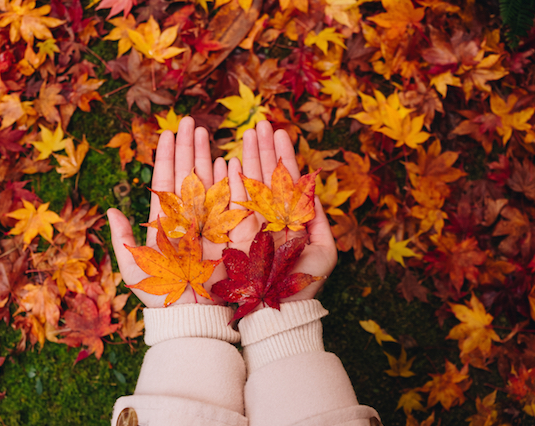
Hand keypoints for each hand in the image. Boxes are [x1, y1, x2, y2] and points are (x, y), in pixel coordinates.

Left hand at [108, 117, 227, 307]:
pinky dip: (227, 179)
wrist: (190, 315)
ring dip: (205, 155)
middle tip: (189, 120)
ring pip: (206, 180)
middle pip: (186, 173)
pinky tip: (227, 160)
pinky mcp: (226, 231)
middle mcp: (186, 216)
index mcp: (164, 220)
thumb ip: (123, 238)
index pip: (165, 180)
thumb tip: (110, 210)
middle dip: (187, 146)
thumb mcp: (134, 267)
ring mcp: (207, 220)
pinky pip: (227, 200)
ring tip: (205, 131)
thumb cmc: (160, 295)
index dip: (166, 155)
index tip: (168, 132)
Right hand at [227, 121, 336, 300]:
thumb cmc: (304, 284)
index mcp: (289, 217)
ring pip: (248, 184)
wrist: (278, 311)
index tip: (278, 131)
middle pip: (265, 176)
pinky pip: (230, 204)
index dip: (282, 155)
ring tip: (246, 133)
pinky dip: (229, 183)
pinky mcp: (233, 234)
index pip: (285, 180)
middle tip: (260, 122)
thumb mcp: (323, 251)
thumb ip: (319, 219)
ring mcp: (250, 222)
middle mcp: (268, 216)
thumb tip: (313, 189)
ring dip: (247, 158)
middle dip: (262, 149)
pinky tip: (228, 161)